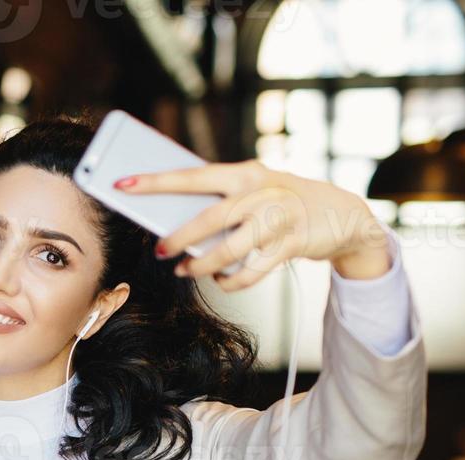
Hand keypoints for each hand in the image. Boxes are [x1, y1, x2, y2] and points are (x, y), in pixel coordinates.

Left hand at [115, 160, 390, 289]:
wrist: (341, 213)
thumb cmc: (280, 200)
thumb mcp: (253, 189)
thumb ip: (219, 199)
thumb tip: (172, 219)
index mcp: (245, 172)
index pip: (192, 176)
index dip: (156, 182)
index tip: (123, 184)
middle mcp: (262, 192)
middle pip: (210, 217)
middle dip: (178, 238)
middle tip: (158, 251)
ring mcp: (278, 219)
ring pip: (229, 249)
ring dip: (201, 265)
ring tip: (183, 271)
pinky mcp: (291, 245)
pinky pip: (251, 271)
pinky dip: (230, 280)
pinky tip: (219, 279)